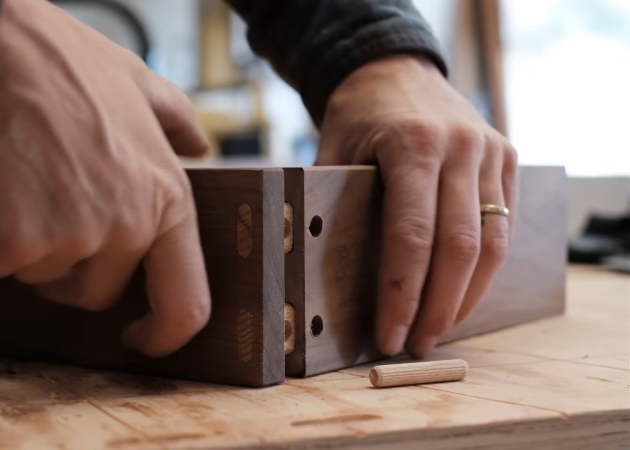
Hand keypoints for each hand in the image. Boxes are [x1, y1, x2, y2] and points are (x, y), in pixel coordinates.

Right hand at [0, 0, 210, 356]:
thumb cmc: (63, 64)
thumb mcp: (142, 83)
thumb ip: (179, 124)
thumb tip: (199, 148)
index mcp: (166, 202)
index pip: (185, 304)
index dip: (165, 335)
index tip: (142, 338)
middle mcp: (126, 230)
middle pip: (97, 293)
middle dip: (74, 263)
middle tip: (52, 201)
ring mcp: (69, 241)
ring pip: (44, 280)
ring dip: (30, 248)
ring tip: (23, 183)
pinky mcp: (10, 245)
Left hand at [316, 55, 517, 357]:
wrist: (396, 69)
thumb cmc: (358, 115)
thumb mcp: (333, 149)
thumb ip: (330, 201)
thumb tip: (314, 271)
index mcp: (413, 144)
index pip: (412, 235)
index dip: (401, 293)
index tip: (388, 334)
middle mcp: (460, 148)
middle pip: (458, 248)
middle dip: (437, 308)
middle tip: (414, 346)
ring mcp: (490, 151)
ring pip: (492, 244)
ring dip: (466, 297)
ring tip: (439, 331)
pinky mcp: (507, 158)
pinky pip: (504, 226)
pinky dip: (485, 269)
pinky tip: (461, 295)